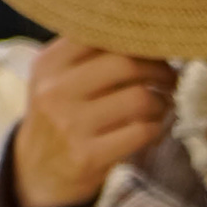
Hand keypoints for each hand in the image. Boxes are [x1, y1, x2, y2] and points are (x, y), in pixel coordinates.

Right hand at [12, 39, 174, 206]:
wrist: (35, 172)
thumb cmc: (60, 116)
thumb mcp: (58, 78)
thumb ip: (91, 54)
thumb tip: (150, 38)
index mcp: (49, 63)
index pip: (102, 34)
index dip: (139, 40)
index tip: (156, 48)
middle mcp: (55, 90)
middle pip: (125, 63)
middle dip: (159, 69)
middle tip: (170, 78)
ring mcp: (70, 124)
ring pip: (139, 98)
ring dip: (162, 101)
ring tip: (162, 105)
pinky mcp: (87, 156)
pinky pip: (142, 132)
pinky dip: (158, 128)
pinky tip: (154, 128)